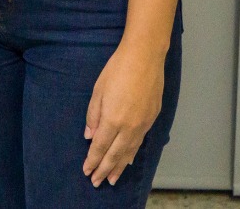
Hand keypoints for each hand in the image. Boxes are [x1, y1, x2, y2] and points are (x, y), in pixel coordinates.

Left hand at [83, 43, 164, 186]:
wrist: (145, 57)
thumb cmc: (118, 69)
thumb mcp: (98, 90)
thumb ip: (93, 115)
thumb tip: (90, 136)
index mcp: (113, 119)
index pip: (100, 147)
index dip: (93, 160)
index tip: (87, 170)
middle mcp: (129, 126)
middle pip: (115, 154)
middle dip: (104, 169)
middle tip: (97, 182)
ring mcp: (143, 124)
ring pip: (129, 152)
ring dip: (119, 166)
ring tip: (112, 178)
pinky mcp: (152, 119)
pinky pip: (140, 142)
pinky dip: (132, 154)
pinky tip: (128, 160)